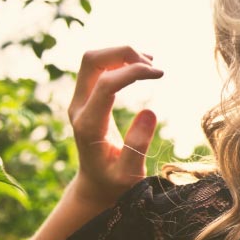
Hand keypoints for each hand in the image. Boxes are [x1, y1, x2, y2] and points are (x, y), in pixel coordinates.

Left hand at [67, 46, 163, 205]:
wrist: (95, 186)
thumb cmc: (115, 183)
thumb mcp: (129, 174)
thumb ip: (137, 145)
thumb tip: (149, 111)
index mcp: (89, 125)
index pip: (106, 83)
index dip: (133, 71)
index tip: (160, 74)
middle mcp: (78, 108)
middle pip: (91, 61)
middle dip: (123, 53)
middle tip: (153, 66)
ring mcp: (79, 101)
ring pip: (93, 60)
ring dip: (121, 54)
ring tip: (151, 65)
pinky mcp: (86, 98)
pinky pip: (98, 67)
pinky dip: (119, 60)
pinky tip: (141, 67)